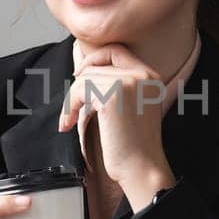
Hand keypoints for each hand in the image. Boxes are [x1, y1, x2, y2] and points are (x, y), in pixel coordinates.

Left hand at [57, 42, 174, 204]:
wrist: (141, 168)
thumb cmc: (133, 145)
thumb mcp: (131, 106)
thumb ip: (115, 86)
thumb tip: (81, 70)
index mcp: (149, 76)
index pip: (115, 50)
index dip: (93, 59)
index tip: (79, 76)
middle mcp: (142, 74)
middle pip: (95, 65)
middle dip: (78, 86)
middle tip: (71, 109)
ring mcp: (129, 83)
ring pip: (85, 78)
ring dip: (71, 99)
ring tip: (70, 119)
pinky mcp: (113, 95)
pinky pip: (79, 90)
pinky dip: (69, 106)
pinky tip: (69, 123)